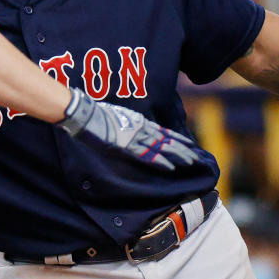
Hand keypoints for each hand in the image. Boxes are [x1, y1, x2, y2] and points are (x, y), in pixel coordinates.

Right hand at [58, 87, 203, 170]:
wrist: (83, 112)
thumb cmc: (93, 114)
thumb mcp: (113, 117)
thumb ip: (123, 124)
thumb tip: (126, 130)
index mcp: (137, 121)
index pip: (162, 131)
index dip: (176, 138)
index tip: (188, 143)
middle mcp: (140, 128)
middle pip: (166, 140)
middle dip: (182, 149)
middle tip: (195, 157)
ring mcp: (134, 136)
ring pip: (161, 147)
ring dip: (177, 155)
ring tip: (190, 162)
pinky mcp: (126, 145)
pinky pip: (147, 154)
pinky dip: (160, 160)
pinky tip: (170, 166)